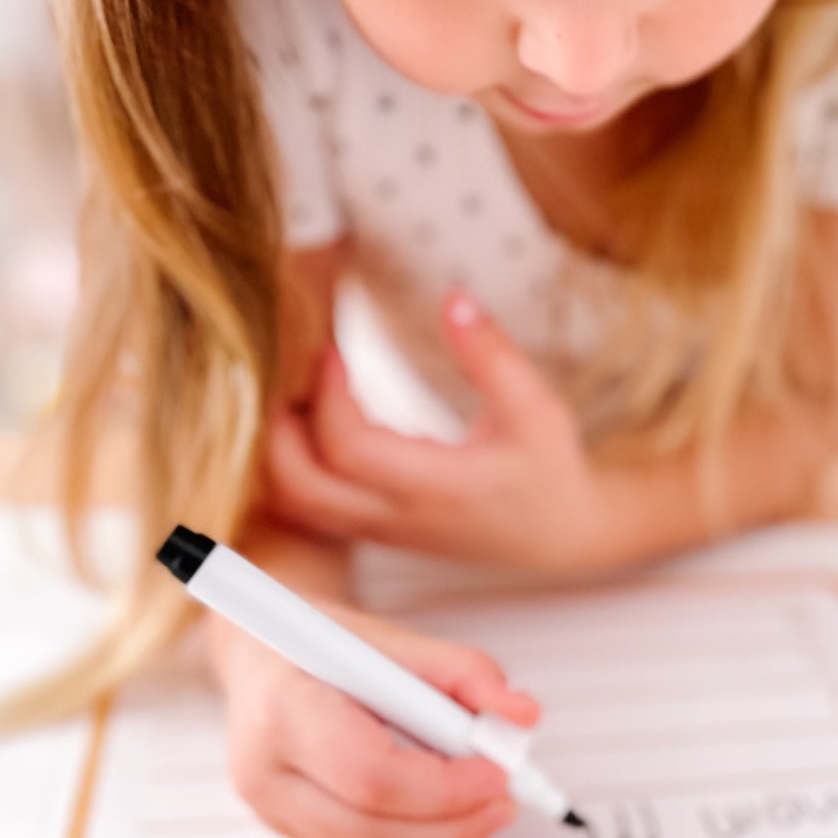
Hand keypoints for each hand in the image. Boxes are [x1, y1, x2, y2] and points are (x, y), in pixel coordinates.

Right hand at [207, 595, 540, 837]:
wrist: (262, 656)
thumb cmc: (325, 645)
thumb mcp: (395, 640)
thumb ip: (464, 672)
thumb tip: (522, 715)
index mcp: (285, 710)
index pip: (373, 775)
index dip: (445, 785)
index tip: (498, 770)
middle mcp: (263, 771)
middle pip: (370, 831)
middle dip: (451, 824)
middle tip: (504, 799)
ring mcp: (268, 809)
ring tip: (486, 806)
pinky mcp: (284, 829)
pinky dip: (413, 837)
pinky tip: (447, 812)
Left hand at [263, 293, 617, 570]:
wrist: (559, 538)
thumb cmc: (549, 472)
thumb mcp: (538, 410)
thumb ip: (494, 357)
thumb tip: (454, 299)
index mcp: (435, 488)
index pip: (349, 448)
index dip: (327, 395)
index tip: (333, 352)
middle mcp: (398, 517)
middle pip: (300, 487)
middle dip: (279, 429)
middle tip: (291, 378)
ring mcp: (382, 530)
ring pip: (297, 504)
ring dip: (280, 451)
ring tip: (293, 398)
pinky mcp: (377, 530)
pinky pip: (312, 505)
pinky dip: (296, 466)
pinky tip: (312, 423)